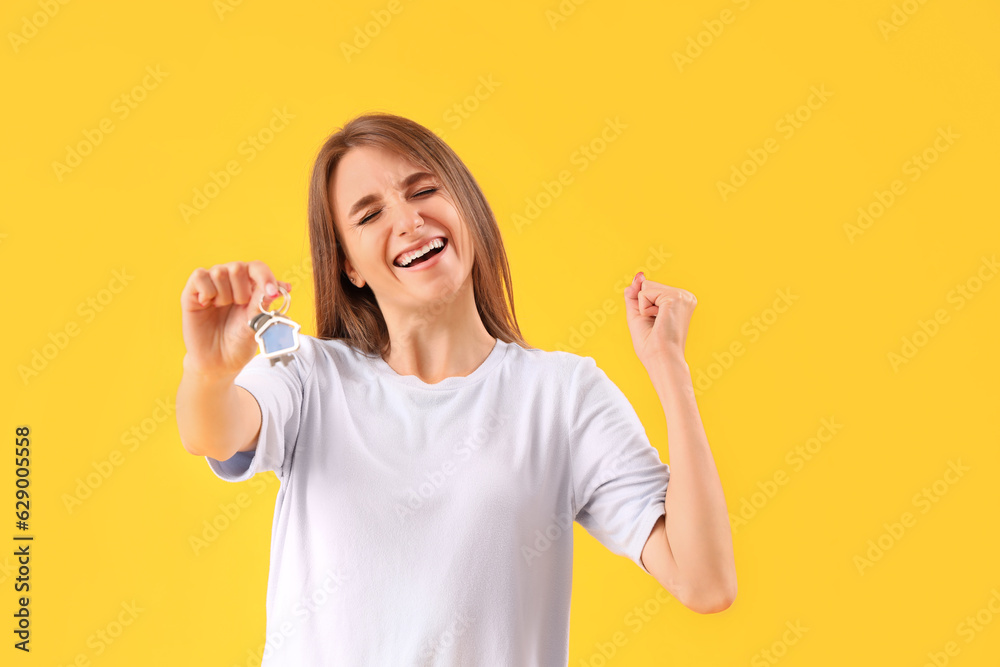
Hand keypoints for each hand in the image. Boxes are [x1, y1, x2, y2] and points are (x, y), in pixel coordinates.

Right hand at [180, 260, 291, 377]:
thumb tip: (284, 286)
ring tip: (221, 309)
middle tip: (238, 308)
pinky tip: (207, 304)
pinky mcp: (192, 292)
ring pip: (219, 271)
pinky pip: (200, 276)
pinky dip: (206, 290)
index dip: (265, 276)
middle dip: (241, 292)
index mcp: (250, 285)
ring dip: (224, 295)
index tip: (272, 293)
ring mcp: (211, 284)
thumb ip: (264, 301)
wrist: (219, 361)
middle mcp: (230, 281)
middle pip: (238, 267)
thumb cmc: (239, 341)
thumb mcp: (256, 321)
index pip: (257, 267)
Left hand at [623, 271, 696, 366]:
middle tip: (656, 324)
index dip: (643, 305)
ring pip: (645, 287)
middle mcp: (685, 296)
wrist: (661, 358)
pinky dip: (644, 309)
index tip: (656, 322)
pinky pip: (644, 293)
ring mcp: (682, 295)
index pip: (651, 289)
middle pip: (648, 284)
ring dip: (644, 307)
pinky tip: (658, 320)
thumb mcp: (639, 314)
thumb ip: (636, 294)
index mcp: (681, 300)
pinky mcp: (675, 297)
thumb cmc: (651, 344)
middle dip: (643, 304)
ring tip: (658, 322)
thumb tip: (638, 276)